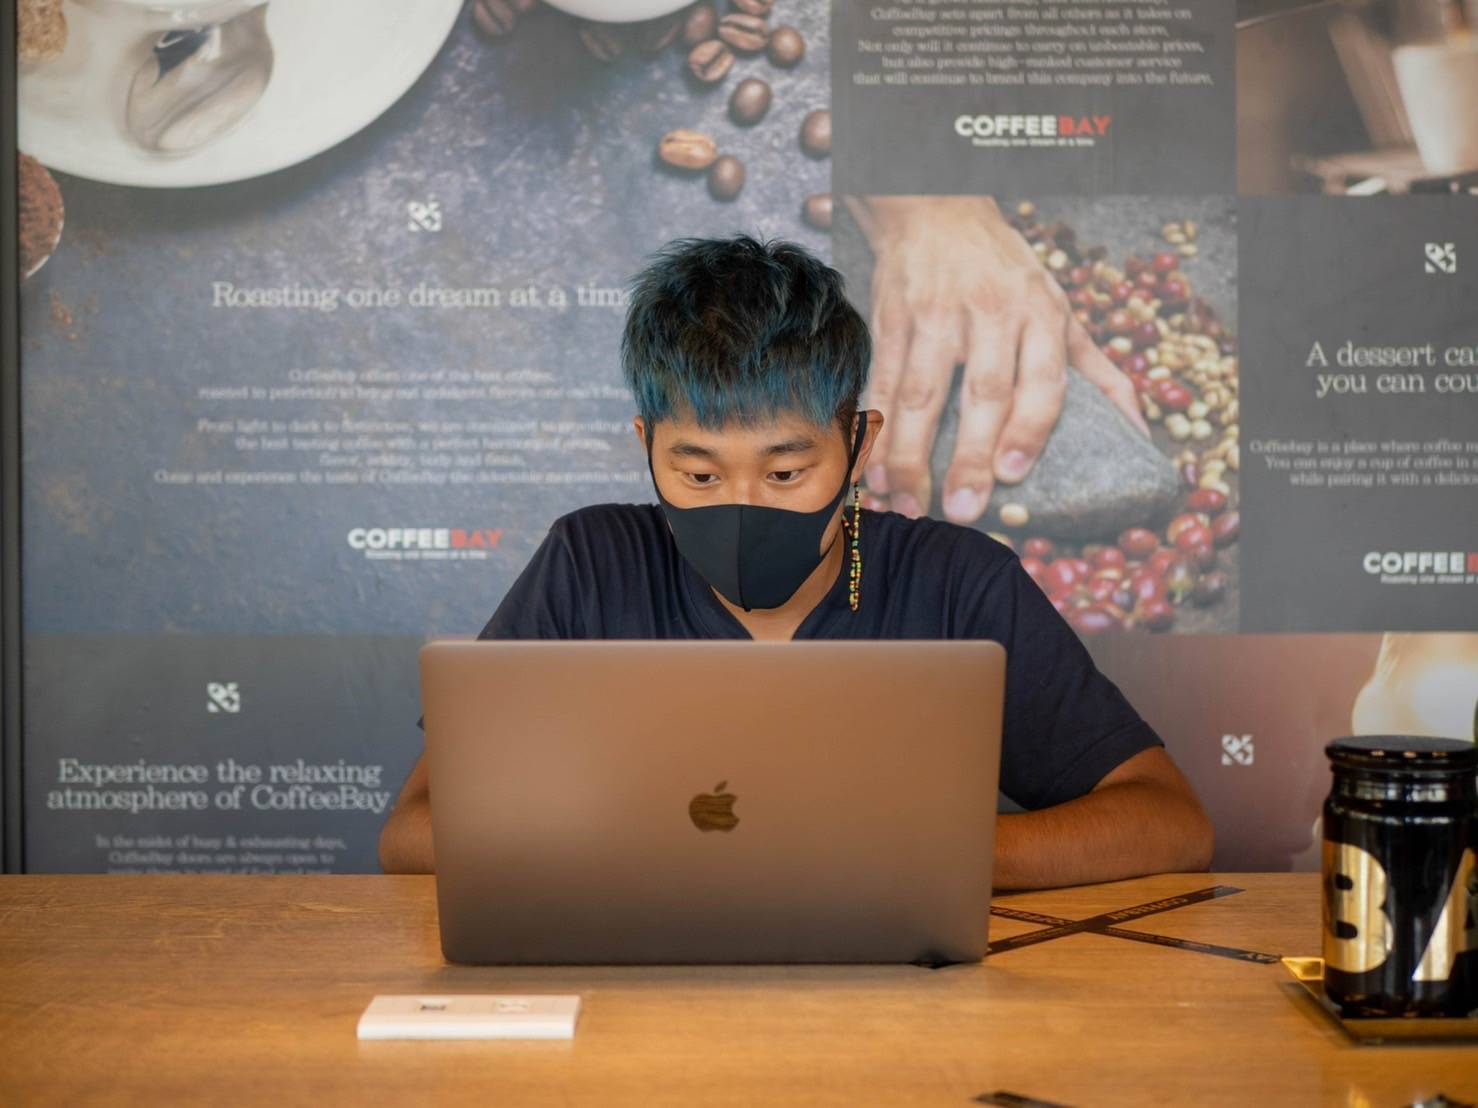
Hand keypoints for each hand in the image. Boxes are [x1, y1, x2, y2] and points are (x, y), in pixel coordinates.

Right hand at [846, 195, 1148, 522]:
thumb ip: (1098, 373)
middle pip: (980, 394)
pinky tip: (872, 471)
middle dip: (968, 457)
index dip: (1027, 430)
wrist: (936, 209)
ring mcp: (935, 315)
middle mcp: (990, 313)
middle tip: (963, 509)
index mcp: (1041, 314)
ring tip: (909, 503)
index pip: (1040, 379)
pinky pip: (881, 384)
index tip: (1012, 475)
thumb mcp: (1061, 310)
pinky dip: (873, 430)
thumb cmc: (1006, 272)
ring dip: (910, 455)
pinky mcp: (890, 319)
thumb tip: (1139, 432)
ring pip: (920, 395)